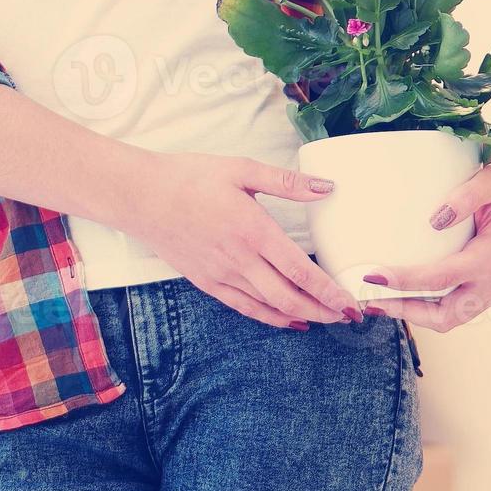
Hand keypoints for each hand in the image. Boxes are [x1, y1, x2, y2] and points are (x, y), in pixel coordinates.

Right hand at [119, 151, 360, 327]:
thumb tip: (327, 187)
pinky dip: (270, 318)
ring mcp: (221, 275)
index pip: (301, 271)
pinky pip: (244, 308)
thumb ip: (287, 182)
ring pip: (269, 307)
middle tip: (348, 315)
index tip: (351, 302)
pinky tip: (289, 320)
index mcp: (254, 230)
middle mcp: (240, 260)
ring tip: (326, 319)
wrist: (139, 196)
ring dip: (301, 316)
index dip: (329, 291)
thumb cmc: (190, 177)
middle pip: (290, 297)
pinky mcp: (206, 282)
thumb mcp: (241, 169)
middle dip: (322, 311)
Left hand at [361, 151, 490, 331]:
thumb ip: (467, 195)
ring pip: (448, 318)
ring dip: (414, 314)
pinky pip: (453, 308)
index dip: (403, 281)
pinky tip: (403, 293)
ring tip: (381, 300)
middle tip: (370, 300)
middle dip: (405, 312)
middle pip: (443, 317)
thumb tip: (436, 220)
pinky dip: (427, 307)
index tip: (372, 275)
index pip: (440, 280)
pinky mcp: (486, 290)